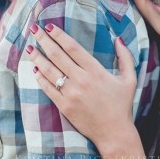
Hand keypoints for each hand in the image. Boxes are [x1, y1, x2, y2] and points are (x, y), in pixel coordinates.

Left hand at [27, 24, 136, 147]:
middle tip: (33, 29)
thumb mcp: (129, 79)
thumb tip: (119, 39)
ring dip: (37, 57)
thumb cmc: (122, 105)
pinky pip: (48, 89)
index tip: (49, 26)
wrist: (114, 132)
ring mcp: (71, 93)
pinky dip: (40, 78)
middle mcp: (82, 80)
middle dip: (44, 40)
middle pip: (57, 55)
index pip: (72, 47)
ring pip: (49, 71)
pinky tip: (34, 69)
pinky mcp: (64, 106)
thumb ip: (126, 58)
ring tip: (29, 47)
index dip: (59, 35)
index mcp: (96, 71)